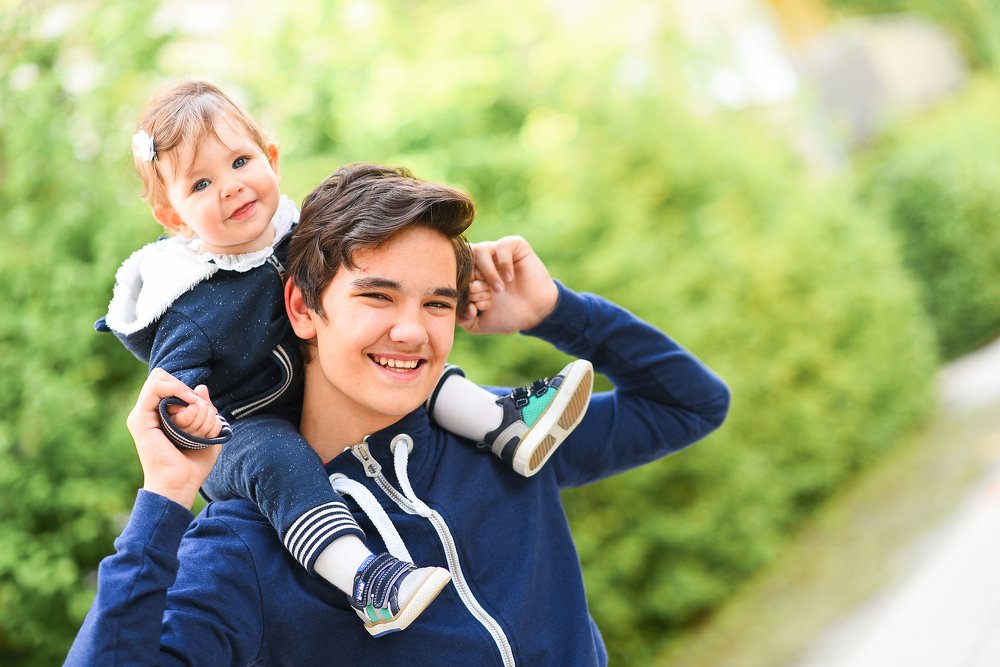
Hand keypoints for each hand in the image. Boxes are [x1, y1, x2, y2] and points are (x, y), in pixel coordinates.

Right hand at [127, 369, 221, 508]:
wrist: (180, 484)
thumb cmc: (194, 464)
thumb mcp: (208, 432)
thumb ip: (205, 408)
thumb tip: (201, 387)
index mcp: (161, 415)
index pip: (169, 382)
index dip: (187, 388)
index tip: (203, 407)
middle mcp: (149, 413)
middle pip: (163, 377)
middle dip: (188, 392)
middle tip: (200, 410)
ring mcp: (142, 415)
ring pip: (164, 381)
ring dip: (189, 399)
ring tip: (196, 421)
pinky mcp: (139, 420)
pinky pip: (156, 388)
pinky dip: (177, 390)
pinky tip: (190, 405)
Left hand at [459, 236, 558, 334]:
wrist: (535, 313)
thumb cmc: (507, 315)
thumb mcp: (479, 323)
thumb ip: (462, 317)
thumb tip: (459, 303)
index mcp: (469, 275)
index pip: (454, 273)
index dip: (461, 289)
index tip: (475, 306)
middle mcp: (481, 261)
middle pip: (464, 261)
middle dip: (474, 284)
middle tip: (489, 298)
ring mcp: (496, 253)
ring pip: (480, 250)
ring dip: (488, 273)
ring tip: (499, 289)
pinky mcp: (514, 247)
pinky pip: (502, 245)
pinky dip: (504, 263)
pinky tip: (510, 279)